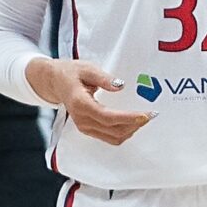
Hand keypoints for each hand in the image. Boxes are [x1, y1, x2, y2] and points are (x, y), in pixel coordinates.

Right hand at [27, 57, 151, 146]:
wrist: (54, 82)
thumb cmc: (70, 73)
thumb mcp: (87, 69)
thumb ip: (104, 78)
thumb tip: (121, 85)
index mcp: (80, 103)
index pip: (107, 117)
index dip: (128, 118)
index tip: (145, 115)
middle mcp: (81, 119)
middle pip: (113, 130)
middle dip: (135, 124)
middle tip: (151, 114)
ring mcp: (84, 126)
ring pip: (113, 137)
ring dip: (130, 130)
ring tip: (143, 118)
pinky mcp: (88, 129)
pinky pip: (109, 137)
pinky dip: (123, 132)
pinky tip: (132, 122)